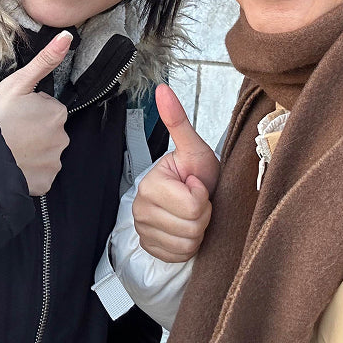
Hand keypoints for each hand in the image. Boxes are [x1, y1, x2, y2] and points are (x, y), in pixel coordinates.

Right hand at [0, 31, 71, 195]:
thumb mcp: (18, 82)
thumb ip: (45, 60)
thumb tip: (67, 37)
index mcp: (58, 113)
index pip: (48, 109)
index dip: (30, 110)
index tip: (14, 114)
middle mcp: (62, 139)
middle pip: (49, 131)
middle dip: (34, 131)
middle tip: (10, 131)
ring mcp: (54, 163)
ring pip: (45, 153)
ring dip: (32, 152)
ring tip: (9, 148)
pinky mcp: (45, 184)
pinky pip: (41, 175)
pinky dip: (30, 171)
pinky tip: (14, 165)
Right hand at [132, 84, 218, 262]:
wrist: (192, 201)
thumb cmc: (197, 174)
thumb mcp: (193, 148)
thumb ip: (178, 121)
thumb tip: (162, 88)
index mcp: (150, 184)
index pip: (193, 204)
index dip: (202, 195)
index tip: (195, 184)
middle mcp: (140, 208)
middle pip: (191, 225)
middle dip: (202, 214)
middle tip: (196, 200)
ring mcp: (144, 231)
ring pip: (187, 242)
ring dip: (197, 230)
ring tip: (192, 214)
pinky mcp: (151, 249)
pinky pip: (180, 255)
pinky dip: (188, 246)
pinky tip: (185, 229)